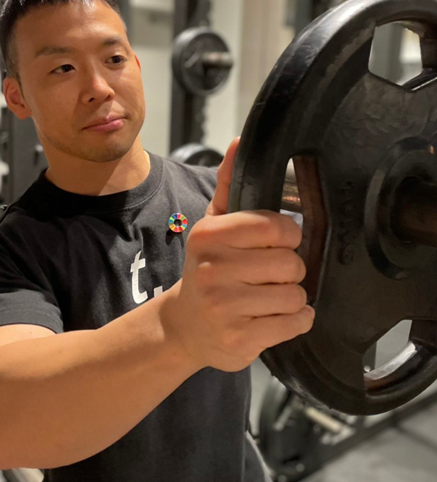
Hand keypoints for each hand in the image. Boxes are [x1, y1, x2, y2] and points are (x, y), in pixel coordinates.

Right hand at [162, 138, 314, 371]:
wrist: (185, 325)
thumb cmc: (207, 269)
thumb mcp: (213, 226)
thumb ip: (230, 184)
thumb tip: (240, 142)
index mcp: (210, 236)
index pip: (277, 226)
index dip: (289, 235)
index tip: (280, 242)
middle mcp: (214, 270)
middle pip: (291, 264)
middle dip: (290, 270)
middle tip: (272, 275)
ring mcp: (225, 308)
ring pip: (296, 295)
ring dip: (292, 297)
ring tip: (270, 297)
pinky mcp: (240, 339)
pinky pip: (295, 324)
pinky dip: (296, 320)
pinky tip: (275, 317)